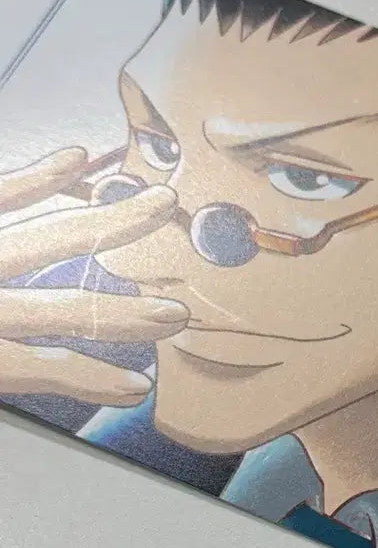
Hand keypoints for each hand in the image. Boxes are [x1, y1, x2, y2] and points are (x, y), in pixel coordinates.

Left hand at [0, 148, 187, 405]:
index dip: (92, 381)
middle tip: (174, 316)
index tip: (136, 388)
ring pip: (45, 239)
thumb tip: (32, 376)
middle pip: (62, 308)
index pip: (38, 368)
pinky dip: (37, 178)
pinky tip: (75, 159)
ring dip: (111, 224)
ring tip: (160, 207)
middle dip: (124, 315)